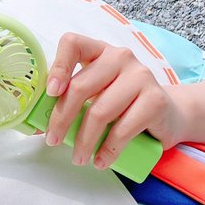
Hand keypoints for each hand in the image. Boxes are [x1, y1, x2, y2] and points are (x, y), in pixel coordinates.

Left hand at [45, 32, 184, 169]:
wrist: (168, 114)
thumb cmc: (122, 103)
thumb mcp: (96, 93)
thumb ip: (71, 99)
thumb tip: (36, 123)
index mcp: (99, 50)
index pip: (73, 43)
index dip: (59, 66)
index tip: (51, 92)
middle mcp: (119, 57)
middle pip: (81, 85)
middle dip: (62, 118)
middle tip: (53, 140)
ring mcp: (140, 76)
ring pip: (100, 111)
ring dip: (84, 141)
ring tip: (78, 158)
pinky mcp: (155, 100)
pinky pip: (123, 129)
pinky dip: (108, 150)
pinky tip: (100, 161)